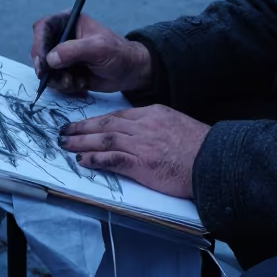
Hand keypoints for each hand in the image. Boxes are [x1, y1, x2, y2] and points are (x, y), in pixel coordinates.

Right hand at [30, 12, 152, 93]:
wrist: (129, 72)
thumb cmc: (118, 53)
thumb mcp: (98, 48)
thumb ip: (74, 51)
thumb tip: (51, 59)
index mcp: (69, 21)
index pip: (44, 27)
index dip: (39, 44)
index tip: (42, 62)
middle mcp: (63, 36)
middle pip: (39, 49)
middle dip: (45, 67)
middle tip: (49, 78)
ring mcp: (63, 55)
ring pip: (45, 68)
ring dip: (57, 79)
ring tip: (76, 82)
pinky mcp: (65, 71)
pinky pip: (54, 80)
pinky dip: (64, 86)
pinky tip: (81, 84)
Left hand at [58, 105, 209, 198]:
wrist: (213, 160)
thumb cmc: (198, 147)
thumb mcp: (175, 125)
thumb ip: (155, 126)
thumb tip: (139, 133)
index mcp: (153, 113)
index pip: (118, 115)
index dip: (96, 120)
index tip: (83, 124)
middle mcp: (144, 125)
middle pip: (106, 124)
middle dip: (82, 128)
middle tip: (64, 131)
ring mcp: (142, 144)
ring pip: (104, 139)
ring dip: (82, 143)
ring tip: (66, 145)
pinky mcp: (142, 163)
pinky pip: (112, 159)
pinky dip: (95, 160)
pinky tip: (83, 161)